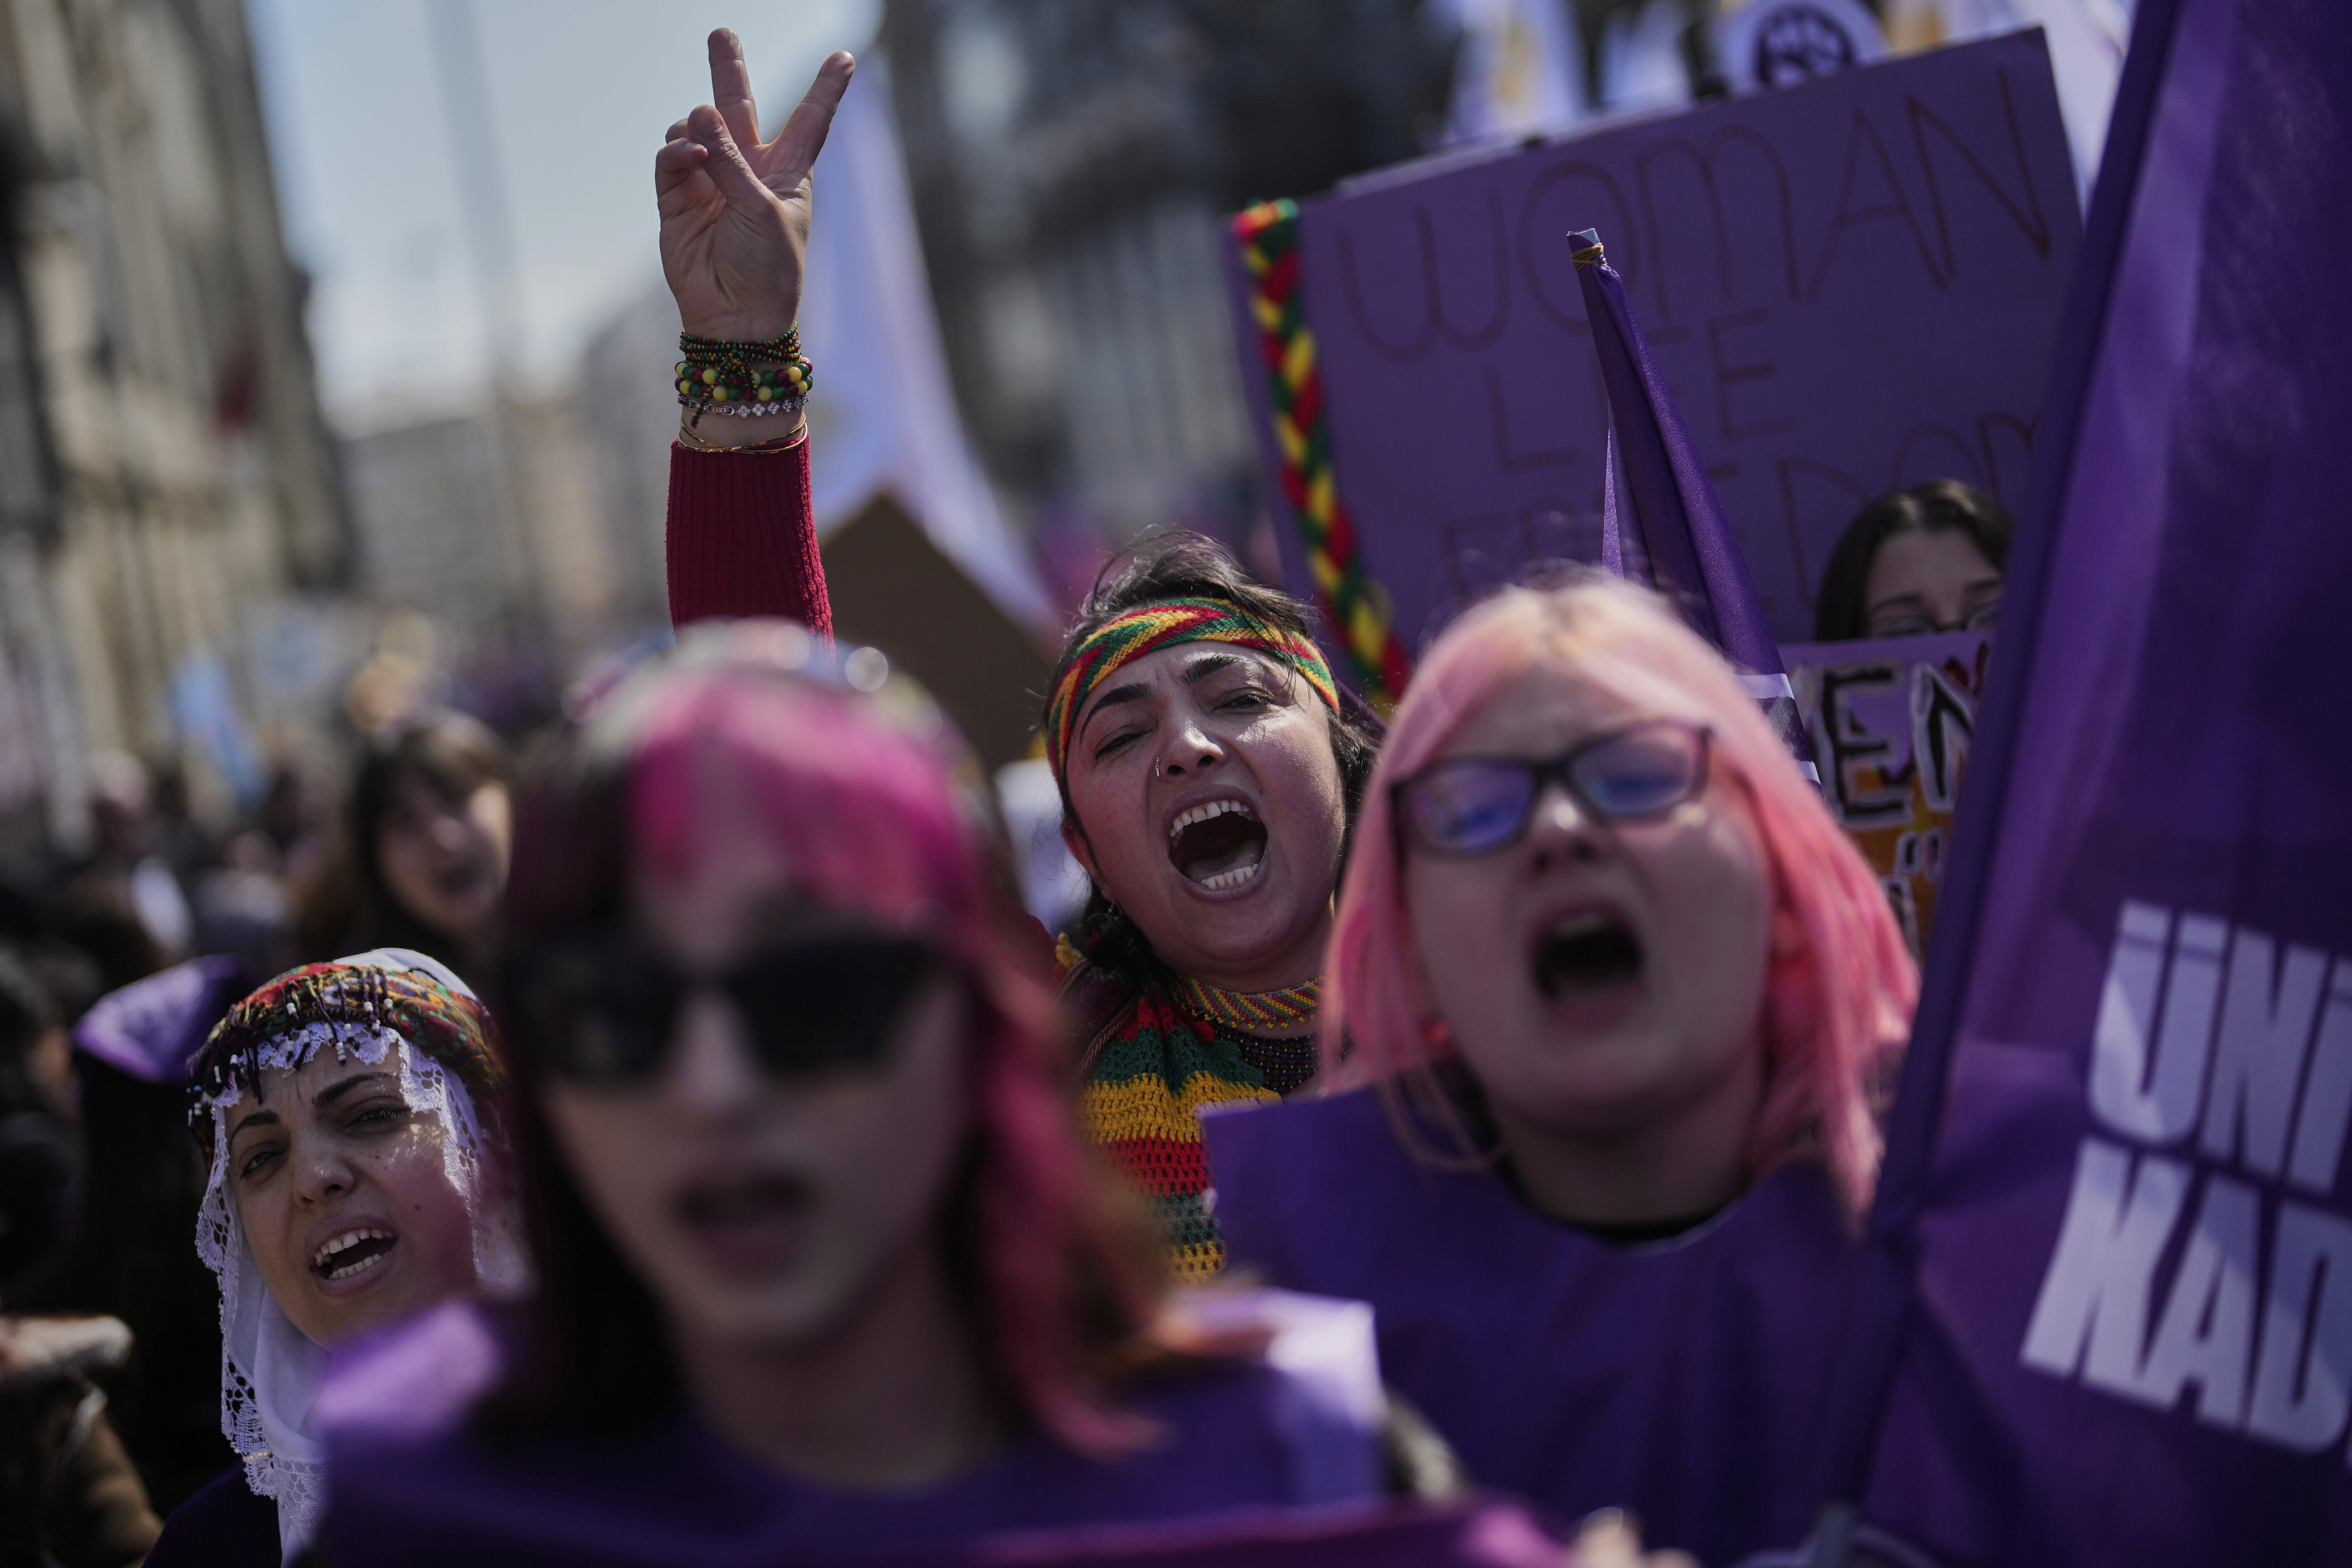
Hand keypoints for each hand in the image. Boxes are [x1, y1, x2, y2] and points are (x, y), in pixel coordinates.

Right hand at [656, 30, 852, 343]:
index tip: (846, 56)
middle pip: (739, 108)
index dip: (826, 89)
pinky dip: (677, 151)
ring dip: (696, 128)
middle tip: (721, 33)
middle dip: (728, 71)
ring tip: (701, 144)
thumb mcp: (764, 210)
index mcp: (790, 173)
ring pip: (696, 130)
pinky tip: (687, 156)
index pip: (810, 120)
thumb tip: (698, 113)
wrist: (736, 319)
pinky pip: (672, 158)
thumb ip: (732, 161)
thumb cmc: (768, 269)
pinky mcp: (678, 199)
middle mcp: (749, 170)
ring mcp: (711, 182)